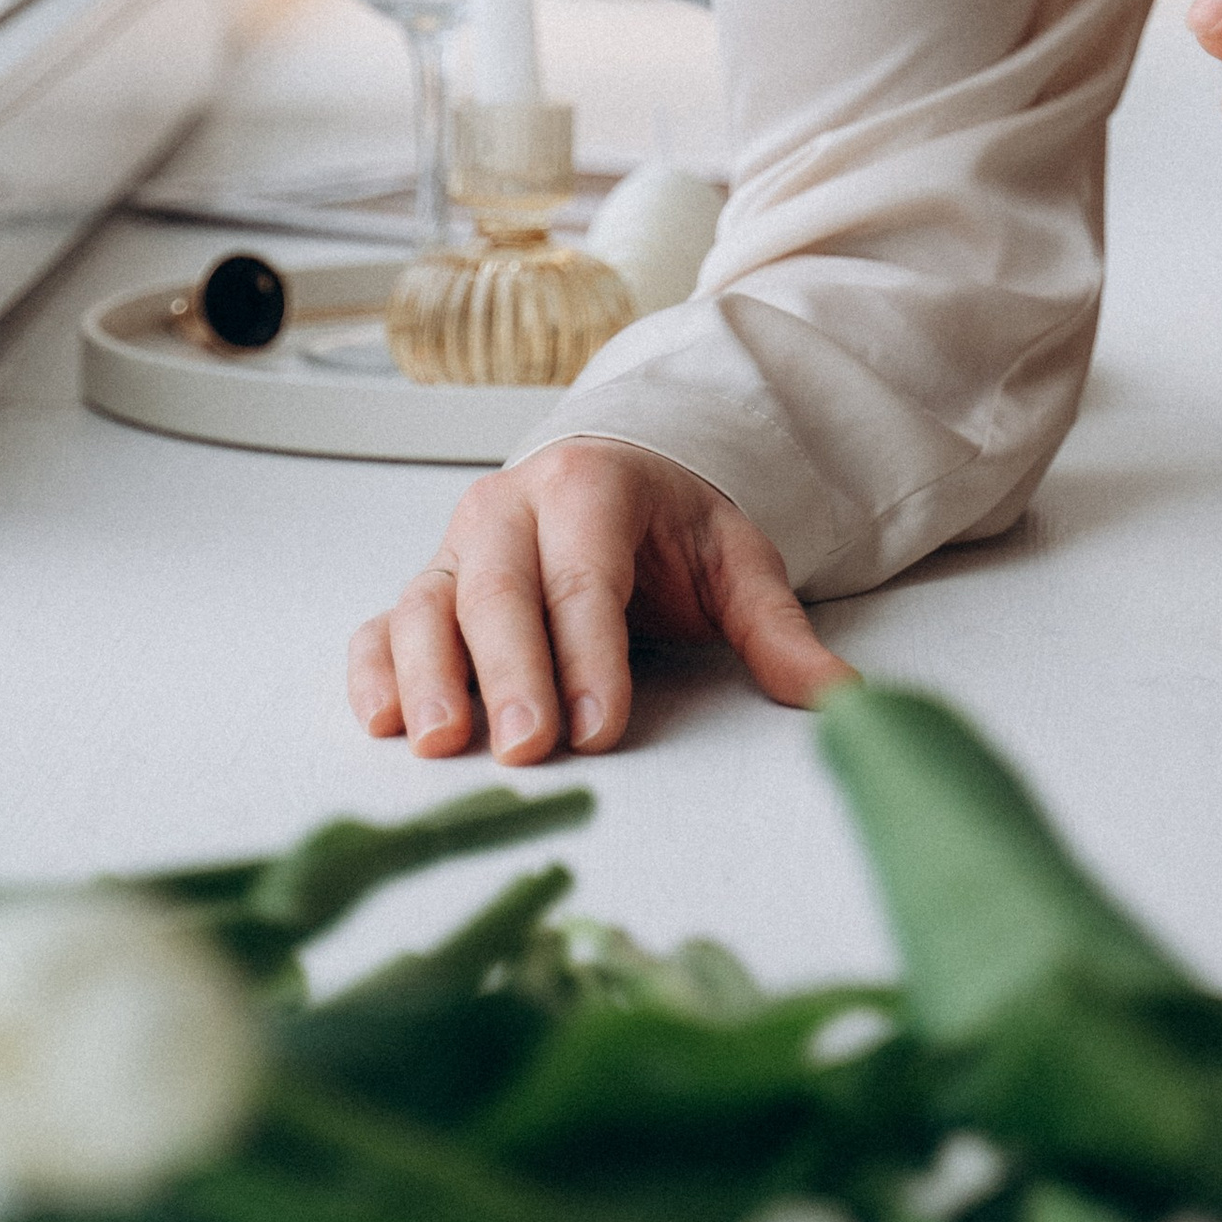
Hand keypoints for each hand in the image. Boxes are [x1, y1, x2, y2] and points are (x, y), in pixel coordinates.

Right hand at [347, 441, 854, 764]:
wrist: (614, 475)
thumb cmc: (670, 527)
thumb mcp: (736, 560)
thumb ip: (778, 631)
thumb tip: (846, 701)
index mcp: (590, 485)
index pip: (585, 574)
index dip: (589, 652)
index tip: (600, 725)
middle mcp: (510, 509)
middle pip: (498, 591)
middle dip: (510, 672)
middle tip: (527, 746)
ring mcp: (458, 548)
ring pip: (428, 606)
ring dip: (428, 675)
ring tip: (442, 743)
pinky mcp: (426, 587)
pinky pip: (384, 626)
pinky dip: (375, 671)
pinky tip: (384, 722)